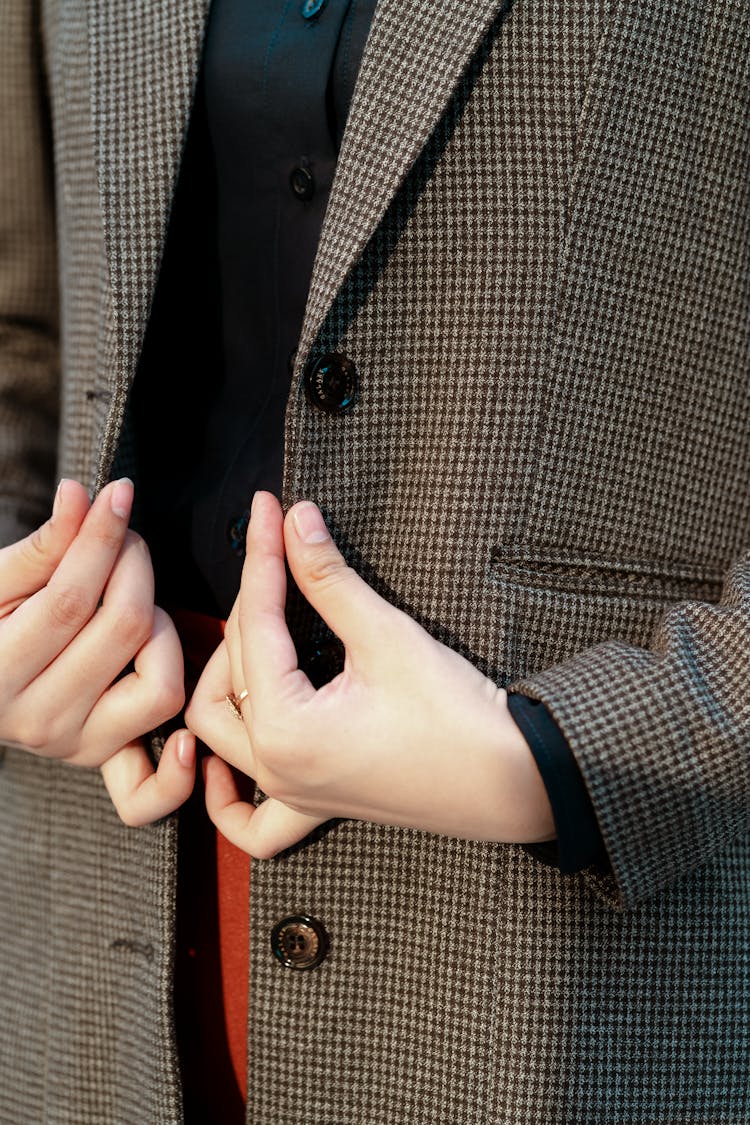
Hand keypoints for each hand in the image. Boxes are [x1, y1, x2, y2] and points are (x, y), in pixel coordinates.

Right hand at [0, 478, 194, 824]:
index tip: (119, 495)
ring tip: (134, 606)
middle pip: (124, 630)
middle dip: (135, 567)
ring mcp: (75, 747)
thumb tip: (81, 497)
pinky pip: (153, 790)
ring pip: (161, 687)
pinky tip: (186, 736)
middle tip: (126, 539)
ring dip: (162, 632)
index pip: (72, 599)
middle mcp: (37, 721)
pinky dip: (177, 771)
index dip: (102, 540)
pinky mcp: (103, 761)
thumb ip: (43, 547)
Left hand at [186, 492, 553, 857]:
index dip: (264, 555)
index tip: (268, 507)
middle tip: (281, 549)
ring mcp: (290, 792)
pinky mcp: (313, 803)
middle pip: (232, 666)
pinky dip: (224, 791)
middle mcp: (274, 767)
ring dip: (222, 677)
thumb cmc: (455, 715)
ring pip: (219, 732)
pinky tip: (215, 761)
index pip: (256, 621)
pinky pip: (248, 817)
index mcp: (284, 727)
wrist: (510, 780)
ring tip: (254, 625)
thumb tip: (297, 521)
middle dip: (252, 599)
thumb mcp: (386, 636)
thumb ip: (329, 578)